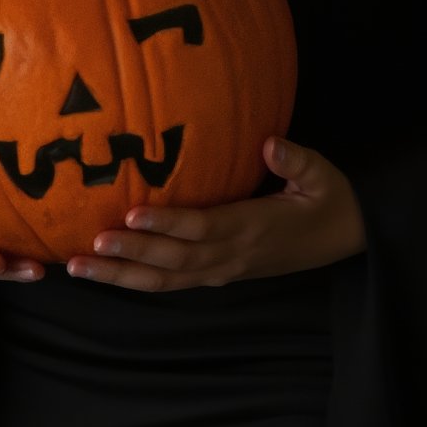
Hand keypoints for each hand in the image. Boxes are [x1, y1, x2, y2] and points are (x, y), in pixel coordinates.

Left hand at [65, 136, 365, 293]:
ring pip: (167, 280)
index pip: (203, 228)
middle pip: (174, 261)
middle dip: (130, 255)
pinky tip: (106, 273)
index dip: (167, 225)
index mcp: (254, 227)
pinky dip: (137, 281)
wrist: (346, 238)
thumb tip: (270, 142)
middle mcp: (233, 255)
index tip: (131, 215)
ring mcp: (224, 270)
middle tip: (89, 247)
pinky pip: (173, 284)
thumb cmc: (329, 199)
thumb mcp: (321, 174)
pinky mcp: (219, 275)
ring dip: (122, 275)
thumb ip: (295, 159)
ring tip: (80, 268)